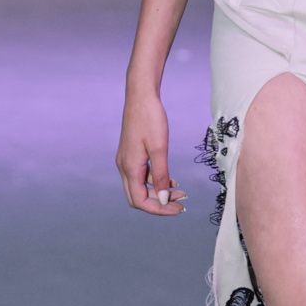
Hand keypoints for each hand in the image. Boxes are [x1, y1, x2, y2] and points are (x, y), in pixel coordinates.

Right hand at [116, 83, 186, 214]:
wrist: (141, 96)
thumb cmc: (150, 119)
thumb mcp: (159, 148)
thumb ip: (160, 175)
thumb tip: (162, 199)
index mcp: (129, 167)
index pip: (140, 201)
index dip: (159, 209)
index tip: (177, 209)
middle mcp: (124, 167)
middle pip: (138, 198)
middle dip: (159, 204)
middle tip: (181, 204)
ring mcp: (126, 160)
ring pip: (140, 187)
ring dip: (159, 192)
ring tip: (180, 191)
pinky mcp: (131, 154)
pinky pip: (142, 175)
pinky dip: (156, 181)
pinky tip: (171, 179)